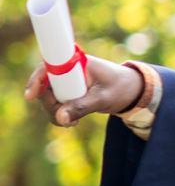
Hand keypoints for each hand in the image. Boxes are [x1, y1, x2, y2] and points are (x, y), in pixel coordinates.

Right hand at [25, 53, 141, 127]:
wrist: (133, 90)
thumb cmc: (121, 87)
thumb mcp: (103, 98)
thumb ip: (82, 107)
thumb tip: (60, 119)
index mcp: (75, 63)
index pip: (47, 68)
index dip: (36, 81)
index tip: (30, 97)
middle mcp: (67, 70)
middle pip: (44, 88)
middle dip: (50, 106)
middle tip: (66, 120)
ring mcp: (66, 82)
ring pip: (48, 98)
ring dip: (55, 113)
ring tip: (73, 123)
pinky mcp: (68, 92)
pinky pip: (56, 104)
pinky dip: (60, 115)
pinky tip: (71, 122)